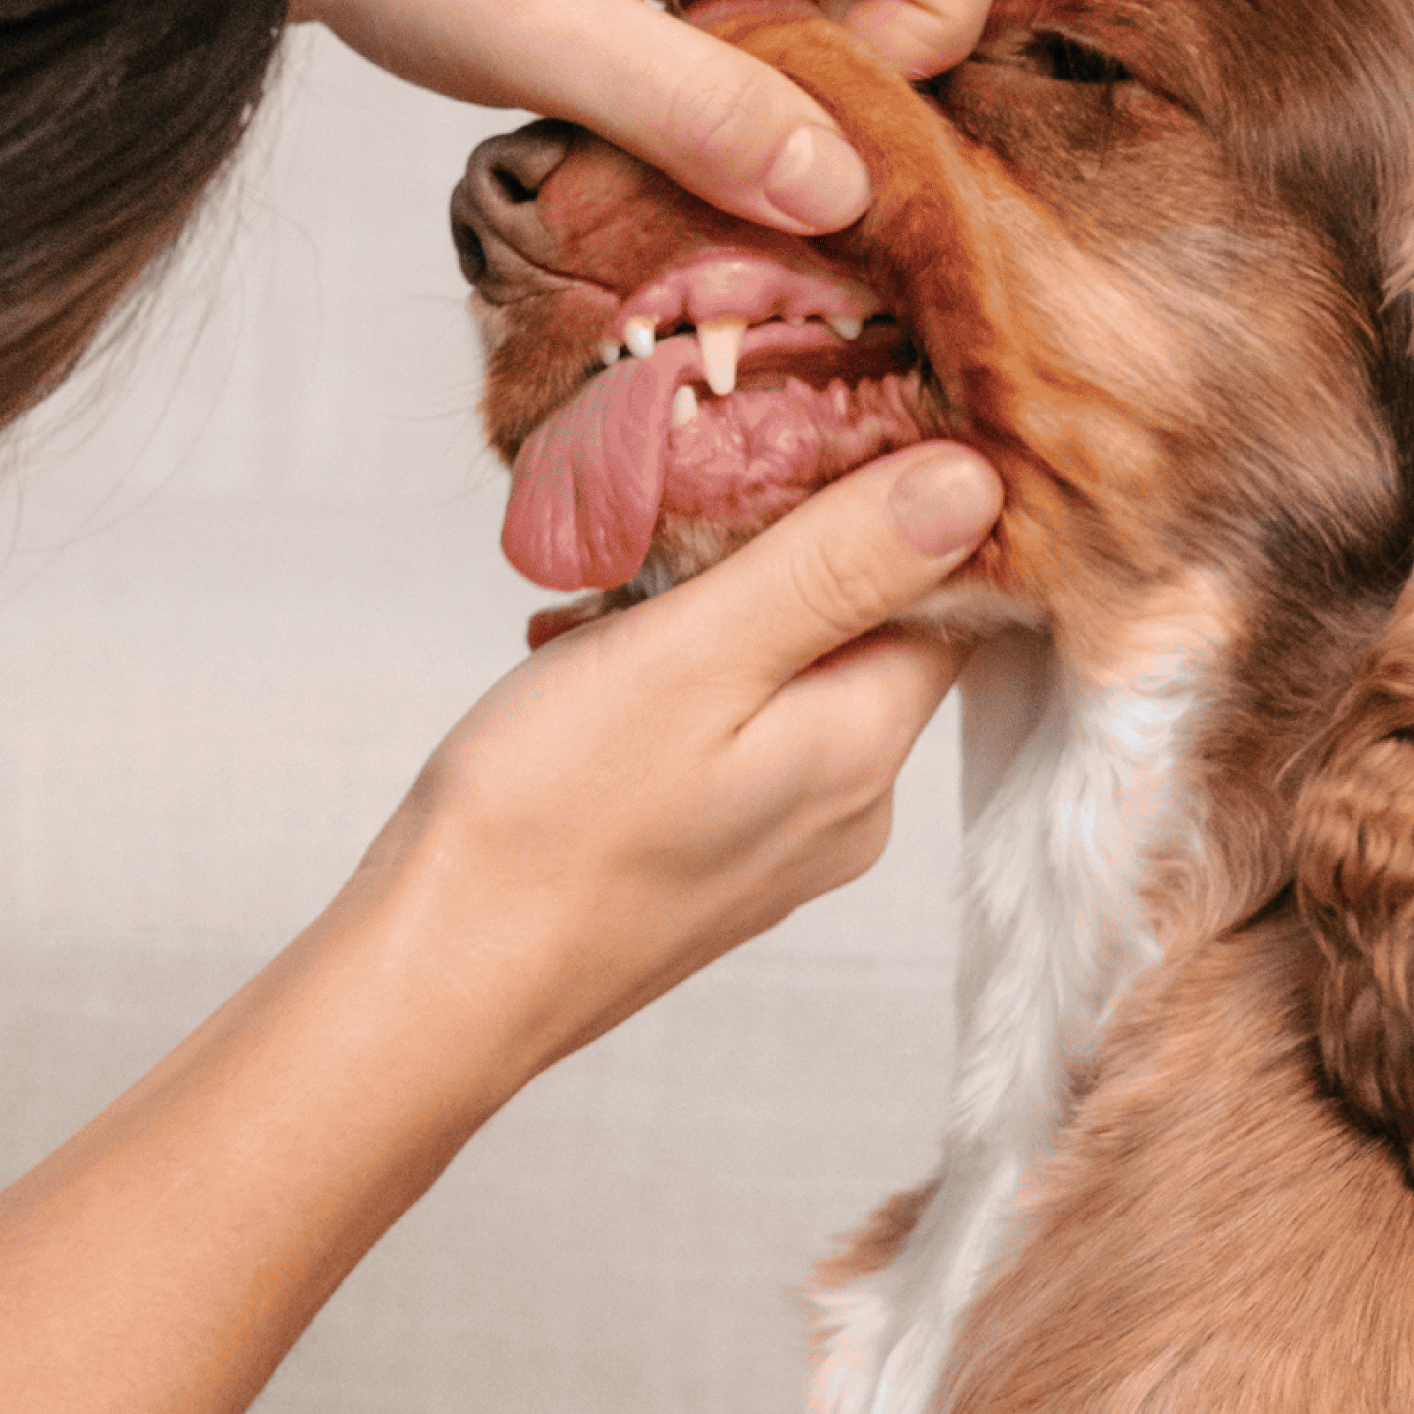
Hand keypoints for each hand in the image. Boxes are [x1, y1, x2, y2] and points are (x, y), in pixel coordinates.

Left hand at [248, 0, 1017, 234]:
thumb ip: (705, 116)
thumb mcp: (553, 47)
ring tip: (679, 80)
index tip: (813, 98)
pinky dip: (753, 14)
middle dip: (867, 44)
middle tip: (738, 108)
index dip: (928, 27)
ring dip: (803, 37)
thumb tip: (841, 189)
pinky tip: (657, 52)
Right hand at [354, 441, 1004, 1078]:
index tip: (808, 429)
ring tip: (608, 601)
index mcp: (865, 745)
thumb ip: (835, 566)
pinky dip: (671, 676)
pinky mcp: (714, 856)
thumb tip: (977, 482)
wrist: (436, 984)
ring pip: (788, 673)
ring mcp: (781, 839)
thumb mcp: (692, 655)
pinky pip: (731, 728)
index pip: (953, 587)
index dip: (896, 495)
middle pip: (870, 626)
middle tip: (679, 504)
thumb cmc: (547, 819)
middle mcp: (850, 804)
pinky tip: (585, 663)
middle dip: (782, 548)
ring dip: (711, 611)